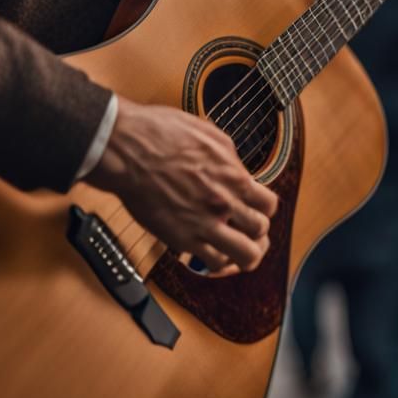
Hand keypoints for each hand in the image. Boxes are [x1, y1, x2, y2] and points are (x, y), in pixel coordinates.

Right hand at [87, 95, 277, 274]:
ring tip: (236, 250)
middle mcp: (224, 203)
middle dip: (256, 232)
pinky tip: (210, 253)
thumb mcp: (210, 135)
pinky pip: (212, 263)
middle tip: (246, 231)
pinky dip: (216, 262)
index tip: (254, 208)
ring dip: (244, 254)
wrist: (128, 150)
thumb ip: (230, 159)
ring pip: (246, 256)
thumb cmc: (161, 135)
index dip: (264, 208)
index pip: (269, 204)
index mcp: (234, 176)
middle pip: (261, 231)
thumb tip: (236, 170)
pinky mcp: (182, 239)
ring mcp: (205, 224)